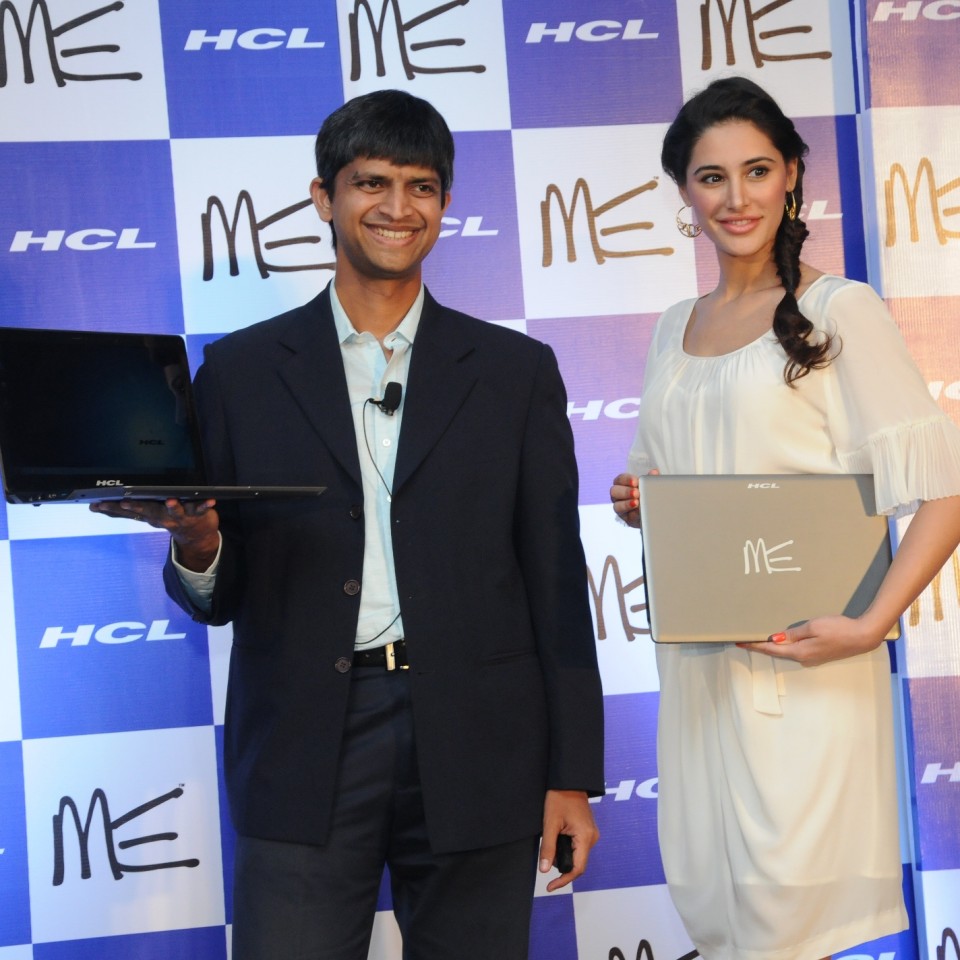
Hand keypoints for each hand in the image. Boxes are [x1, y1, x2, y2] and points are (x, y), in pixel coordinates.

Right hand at [89, 498, 219, 570]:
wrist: (198, 536)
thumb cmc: (169, 519)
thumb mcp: (145, 515)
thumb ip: (123, 511)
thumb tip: (93, 507)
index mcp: (149, 515)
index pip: (127, 511)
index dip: (112, 508)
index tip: (98, 504)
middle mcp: (162, 517)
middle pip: (148, 511)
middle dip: (136, 506)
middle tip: (125, 501)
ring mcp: (180, 517)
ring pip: (175, 511)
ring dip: (172, 506)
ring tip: (170, 500)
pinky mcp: (198, 514)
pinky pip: (202, 509)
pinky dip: (206, 505)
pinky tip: (211, 501)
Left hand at [539, 789, 599, 891]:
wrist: (569, 781)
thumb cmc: (559, 798)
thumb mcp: (550, 823)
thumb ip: (548, 847)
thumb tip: (544, 870)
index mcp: (585, 837)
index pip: (577, 868)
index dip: (563, 880)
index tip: (550, 886)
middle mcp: (592, 838)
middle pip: (578, 863)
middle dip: (561, 865)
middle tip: (546, 856)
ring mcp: (591, 834)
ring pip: (578, 855)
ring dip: (563, 856)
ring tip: (550, 842)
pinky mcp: (587, 830)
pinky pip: (578, 847)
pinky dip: (567, 848)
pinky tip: (557, 839)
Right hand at [610, 470, 658, 527]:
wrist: (657, 510)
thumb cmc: (650, 493)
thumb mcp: (651, 485)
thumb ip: (651, 479)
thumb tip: (654, 472)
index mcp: (622, 484)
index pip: (620, 479)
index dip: (626, 480)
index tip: (635, 481)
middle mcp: (618, 496)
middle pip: (614, 491)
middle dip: (625, 492)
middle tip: (636, 493)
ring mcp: (621, 508)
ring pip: (617, 506)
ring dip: (626, 504)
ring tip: (637, 503)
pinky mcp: (626, 518)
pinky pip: (626, 517)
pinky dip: (633, 514)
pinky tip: (639, 512)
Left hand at [737, 614, 885, 666]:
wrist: (863, 636)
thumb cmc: (839, 628)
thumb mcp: (813, 627)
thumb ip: (794, 634)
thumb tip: (775, 638)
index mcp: (799, 652)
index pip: (771, 649)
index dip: (755, 645)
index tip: (740, 642)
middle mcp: (803, 658)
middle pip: (776, 652)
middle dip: (760, 646)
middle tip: (744, 639)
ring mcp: (811, 657)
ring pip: (785, 652)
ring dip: (772, 646)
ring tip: (758, 638)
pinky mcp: (818, 654)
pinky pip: (795, 650)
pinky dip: (784, 645)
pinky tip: (780, 639)